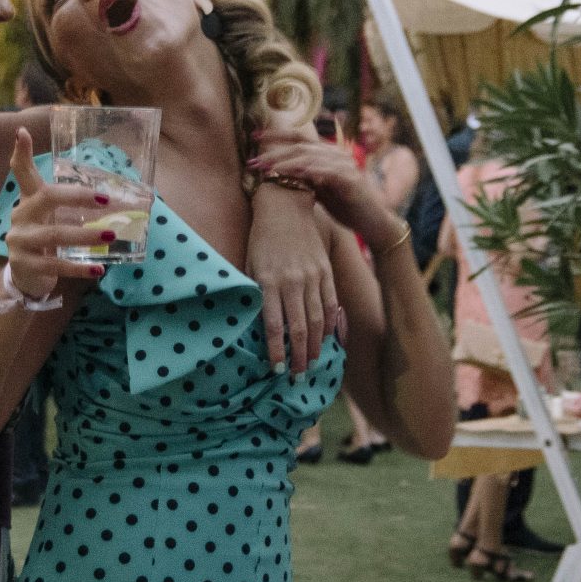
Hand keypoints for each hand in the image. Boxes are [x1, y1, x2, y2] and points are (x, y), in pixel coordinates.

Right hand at [5, 130, 116, 302]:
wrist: (26, 278)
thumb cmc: (45, 240)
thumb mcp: (52, 218)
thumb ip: (72, 206)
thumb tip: (114, 198)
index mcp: (29, 200)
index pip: (22, 172)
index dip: (21, 153)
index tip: (21, 132)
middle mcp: (21, 215)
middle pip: (46, 197)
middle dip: (77, 197)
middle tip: (105, 200)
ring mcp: (20, 239)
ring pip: (54, 234)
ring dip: (85, 235)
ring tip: (110, 235)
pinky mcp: (24, 263)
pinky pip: (55, 264)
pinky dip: (79, 268)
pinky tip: (98, 269)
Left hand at [246, 138, 399, 249]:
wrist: (373, 223)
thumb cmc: (346, 206)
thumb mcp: (320, 190)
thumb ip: (305, 178)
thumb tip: (279, 173)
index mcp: (329, 153)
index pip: (300, 137)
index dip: (277, 135)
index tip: (253, 137)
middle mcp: (337, 154)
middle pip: (300, 146)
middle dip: (274, 152)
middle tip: (253, 161)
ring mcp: (345, 165)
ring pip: (309, 157)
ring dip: (285, 162)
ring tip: (265, 169)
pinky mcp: (350, 180)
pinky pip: (325, 172)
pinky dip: (308, 171)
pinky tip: (291, 174)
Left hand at [247, 182, 337, 373]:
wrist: (285, 204)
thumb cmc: (260, 237)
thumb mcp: (250, 263)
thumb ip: (254, 293)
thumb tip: (253, 324)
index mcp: (269, 281)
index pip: (273, 326)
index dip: (276, 351)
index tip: (276, 369)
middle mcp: (292, 282)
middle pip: (298, 329)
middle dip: (298, 357)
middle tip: (296, 377)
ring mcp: (312, 276)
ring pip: (316, 320)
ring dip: (315, 346)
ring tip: (311, 365)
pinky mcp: (325, 271)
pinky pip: (330, 303)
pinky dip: (329, 324)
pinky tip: (327, 339)